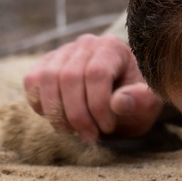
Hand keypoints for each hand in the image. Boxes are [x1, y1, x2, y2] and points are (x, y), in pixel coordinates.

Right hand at [23, 34, 163, 142]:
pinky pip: (32, 81)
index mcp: (113, 47)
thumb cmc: (136, 98)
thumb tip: (118, 103)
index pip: (96, 73)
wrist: (124, 93)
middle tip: (90, 136)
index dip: (97, 105)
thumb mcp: (149, 103)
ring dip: (57, 112)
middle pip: (69, 77)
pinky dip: (40, 104)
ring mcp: (64, 52)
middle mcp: (86, 44)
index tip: (107, 127)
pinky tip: (59, 119)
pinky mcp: (47, 64)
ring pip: (46, 78)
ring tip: (73, 132)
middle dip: (77, 114)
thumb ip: (140, 101)